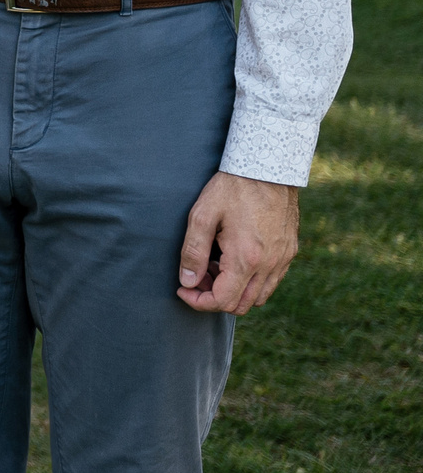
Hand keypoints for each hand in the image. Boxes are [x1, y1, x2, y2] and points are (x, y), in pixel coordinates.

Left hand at [177, 172, 300, 313]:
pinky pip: (271, 282)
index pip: (222, 301)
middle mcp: (269, 265)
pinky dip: (251, 282)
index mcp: (246, 258)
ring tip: (215, 266)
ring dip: (234, 291)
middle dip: (214, 297)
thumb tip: (188, 282)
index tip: (183, 289)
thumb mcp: (202, 215)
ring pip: (258, 297)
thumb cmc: (232, 188)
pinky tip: (234, 259)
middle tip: (198, 275)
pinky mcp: (290, 252)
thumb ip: (193, 252)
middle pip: (241, 305)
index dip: (198, 302)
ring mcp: (283, 260)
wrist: (268, 168)